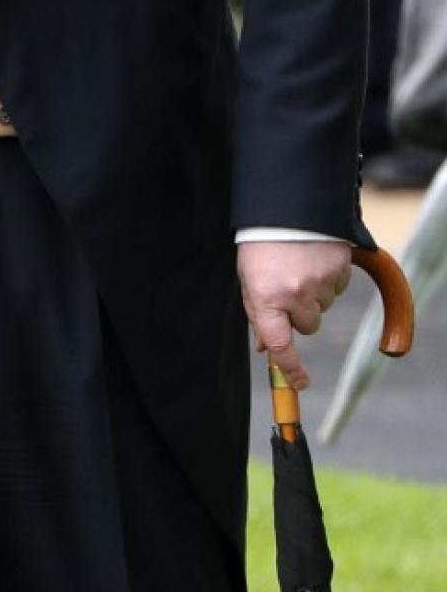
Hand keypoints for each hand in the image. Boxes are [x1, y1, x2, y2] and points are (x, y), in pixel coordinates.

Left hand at [236, 240, 351, 391]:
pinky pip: (338, 288)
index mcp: (266, 298)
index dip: (290, 367)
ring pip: (323, 307)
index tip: (299, 383)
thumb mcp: (250, 281)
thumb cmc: (261, 247)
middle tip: (287, 288)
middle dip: (300, 314)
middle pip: (308, 326)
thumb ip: (259, 315)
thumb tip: (265, 349)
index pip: (279, 345)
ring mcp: (320, 282)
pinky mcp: (340, 268)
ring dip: (314, 295)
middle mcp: (295, 294)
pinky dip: (328, 280)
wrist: (286, 208)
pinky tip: (314, 261)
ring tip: (299, 268)